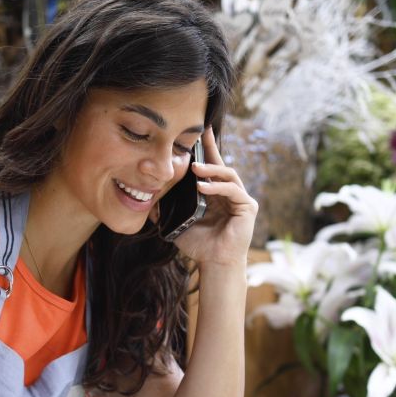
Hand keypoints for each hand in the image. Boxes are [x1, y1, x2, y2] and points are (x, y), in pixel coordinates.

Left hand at [172, 127, 256, 266]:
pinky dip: (218, 186)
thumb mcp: (178, 223)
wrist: (214, 263)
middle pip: (221, 164)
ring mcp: (240, 199)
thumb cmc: (199, 245)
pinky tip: (203, 187)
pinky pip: (233, 190)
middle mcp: (229, 193)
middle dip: (211, 147)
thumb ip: (167, 212)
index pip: (209, 167)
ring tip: (195, 167)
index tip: (196, 132)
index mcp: (215, 194)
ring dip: (211, 169)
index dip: (204, 150)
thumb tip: (148, 202)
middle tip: (202, 132)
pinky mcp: (247, 207)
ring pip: (228, 174)